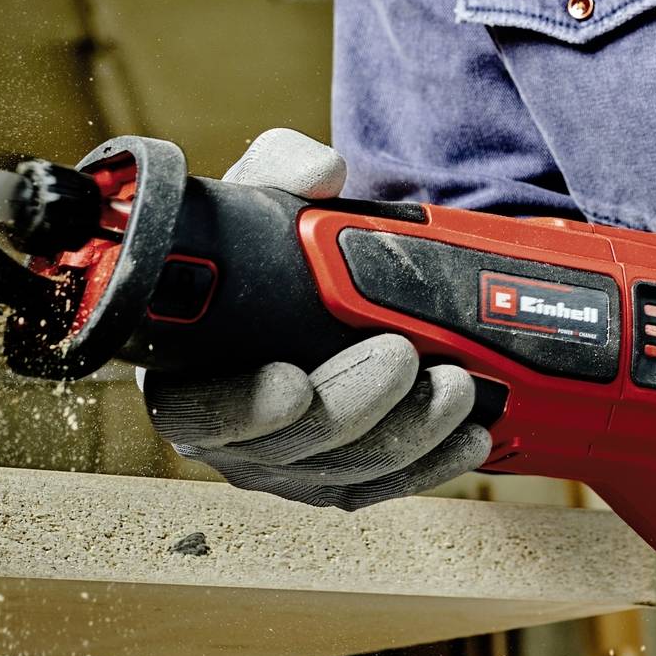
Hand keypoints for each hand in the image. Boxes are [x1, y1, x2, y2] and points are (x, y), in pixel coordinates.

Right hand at [140, 129, 489, 507]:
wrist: (304, 285)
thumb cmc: (263, 249)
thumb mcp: (259, 195)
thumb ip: (279, 170)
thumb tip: (322, 172)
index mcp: (185, 374)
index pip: (196, 411)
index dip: (241, 407)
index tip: (291, 380)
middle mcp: (229, 435)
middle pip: (286, 449)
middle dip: (354, 406)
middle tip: (402, 355)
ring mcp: (286, 465)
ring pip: (344, 474)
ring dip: (407, 436)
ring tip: (456, 387)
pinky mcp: (338, 477)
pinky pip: (383, 485)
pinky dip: (430, 464)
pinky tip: (470, 437)